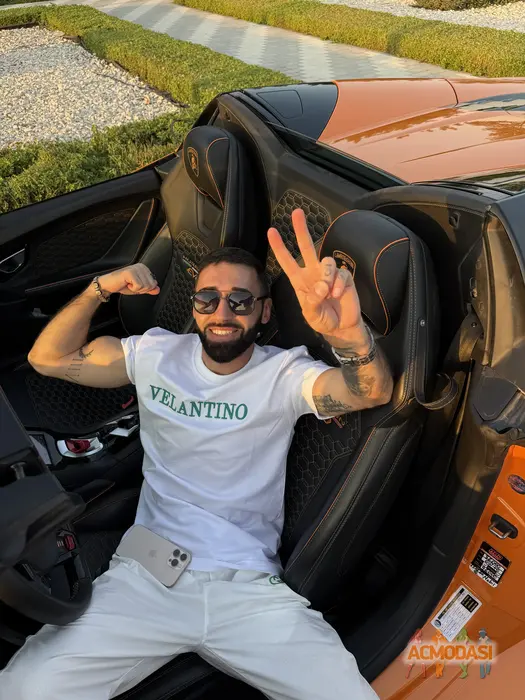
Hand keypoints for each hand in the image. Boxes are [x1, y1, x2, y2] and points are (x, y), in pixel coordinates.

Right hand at [97, 263, 159, 295]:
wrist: (109, 285)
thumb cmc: (123, 285)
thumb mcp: (139, 288)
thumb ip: (149, 289)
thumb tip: (158, 290)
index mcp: (144, 268)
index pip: (154, 283)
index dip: (145, 289)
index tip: (135, 285)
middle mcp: (141, 266)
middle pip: (151, 285)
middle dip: (141, 289)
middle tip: (131, 285)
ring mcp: (135, 268)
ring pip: (145, 286)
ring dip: (136, 289)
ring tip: (128, 284)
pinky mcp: (130, 272)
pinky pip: (138, 286)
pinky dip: (132, 289)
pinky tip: (126, 283)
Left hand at [267, 209, 361, 338]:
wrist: (342, 327)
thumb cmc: (322, 320)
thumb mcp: (311, 315)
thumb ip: (312, 301)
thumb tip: (321, 285)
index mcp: (300, 281)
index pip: (287, 261)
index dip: (279, 247)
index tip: (271, 231)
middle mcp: (313, 273)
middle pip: (306, 246)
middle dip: (301, 229)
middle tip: (297, 212)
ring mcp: (329, 274)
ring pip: (326, 261)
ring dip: (327, 276)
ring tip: (329, 293)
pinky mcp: (344, 276)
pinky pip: (341, 273)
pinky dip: (339, 284)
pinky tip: (338, 294)